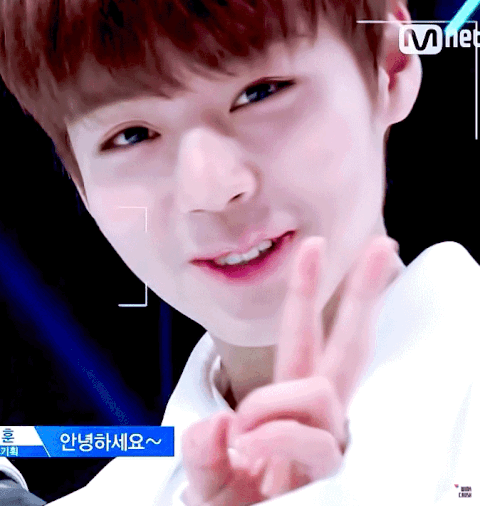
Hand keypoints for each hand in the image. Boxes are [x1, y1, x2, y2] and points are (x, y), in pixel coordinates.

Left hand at [182, 235, 400, 504]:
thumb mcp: (208, 479)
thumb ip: (203, 453)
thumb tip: (218, 425)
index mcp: (287, 402)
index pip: (301, 336)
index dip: (306, 291)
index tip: (314, 247)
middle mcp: (316, 416)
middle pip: (348, 346)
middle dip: (363, 295)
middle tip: (383, 248)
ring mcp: (328, 442)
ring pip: (322, 392)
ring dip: (276, 401)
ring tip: (247, 431)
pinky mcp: (334, 473)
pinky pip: (316, 440)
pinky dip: (278, 435)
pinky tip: (252, 447)